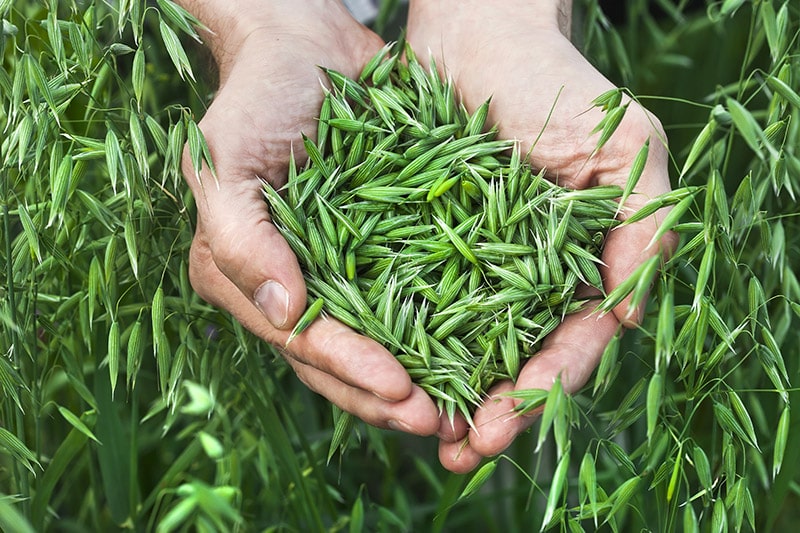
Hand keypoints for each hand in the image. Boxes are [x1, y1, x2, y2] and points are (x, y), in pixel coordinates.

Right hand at [178, 0, 439, 435]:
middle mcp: (294, 288)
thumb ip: (241, 239)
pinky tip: (482, 352)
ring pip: (381, 343)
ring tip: (467, 409)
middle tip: (443, 422)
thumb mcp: (226, 161)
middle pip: (342, 361)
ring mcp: (340, 272)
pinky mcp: (383, 250)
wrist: (306, 47)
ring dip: (422, 379)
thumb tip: (285, 315)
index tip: (402, 392)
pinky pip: (413, 298)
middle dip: (390, 396)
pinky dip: (444, 329)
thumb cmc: (256, 99)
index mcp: (249, 279)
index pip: (303, 342)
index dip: (351, 370)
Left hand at [407, 0, 677, 471]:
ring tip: (415, 426)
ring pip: (459, 342)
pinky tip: (383, 367)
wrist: (477, 31)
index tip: (502, 426)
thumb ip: (645, 224)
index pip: (569, 344)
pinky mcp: (418, 242)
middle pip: (511, 357)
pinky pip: (409, 298)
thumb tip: (631, 315)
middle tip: (457, 451)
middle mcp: (526, 275)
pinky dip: (400, 336)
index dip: (541, 390)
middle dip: (488, 408)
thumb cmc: (557, 83)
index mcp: (581, 265)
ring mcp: (471, 263)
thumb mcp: (624, 146)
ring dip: (441, 389)